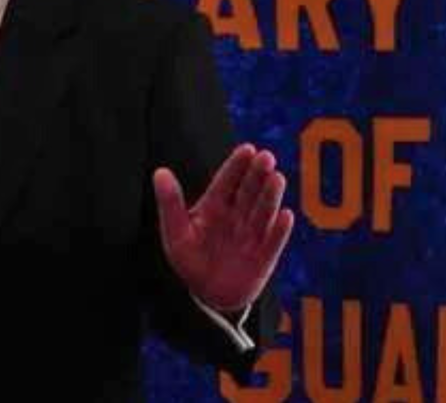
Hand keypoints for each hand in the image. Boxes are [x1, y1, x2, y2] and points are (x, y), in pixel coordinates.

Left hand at [153, 144, 294, 314]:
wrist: (206, 296)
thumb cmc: (189, 261)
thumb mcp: (175, 233)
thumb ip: (170, 203)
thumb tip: (160, 171)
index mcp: (215, 206)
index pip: (227, 181)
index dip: (237, 165)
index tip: (248, 149)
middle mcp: (237, 216)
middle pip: (248, 191)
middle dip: (257, 175)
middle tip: (266, 157)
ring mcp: (252, 235)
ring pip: (263, 212)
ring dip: (270, 196)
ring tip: (276, 178)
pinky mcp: (264, 258)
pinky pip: (273, 243)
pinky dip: (279, 231)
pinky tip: (285, 216)